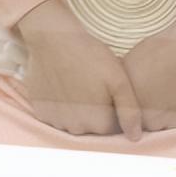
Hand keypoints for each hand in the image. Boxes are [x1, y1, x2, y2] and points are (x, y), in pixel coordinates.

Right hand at [15, 0, 142, 140]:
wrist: (52, 39)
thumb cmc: (89, 56)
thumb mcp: (118, 80)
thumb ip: (129, 111)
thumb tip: (135, 137)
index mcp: (97, 123)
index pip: (112, 128)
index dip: (113, 109)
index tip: (108, 90)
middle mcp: (75, 128)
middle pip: (91, 127)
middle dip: (95, 111)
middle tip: (93, 85)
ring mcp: (55, 120)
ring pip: (73, 122)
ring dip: (77, 109)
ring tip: (77, 83)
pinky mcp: (40, 110)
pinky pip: (56, 115)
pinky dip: (60, 105)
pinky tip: (63, 86)